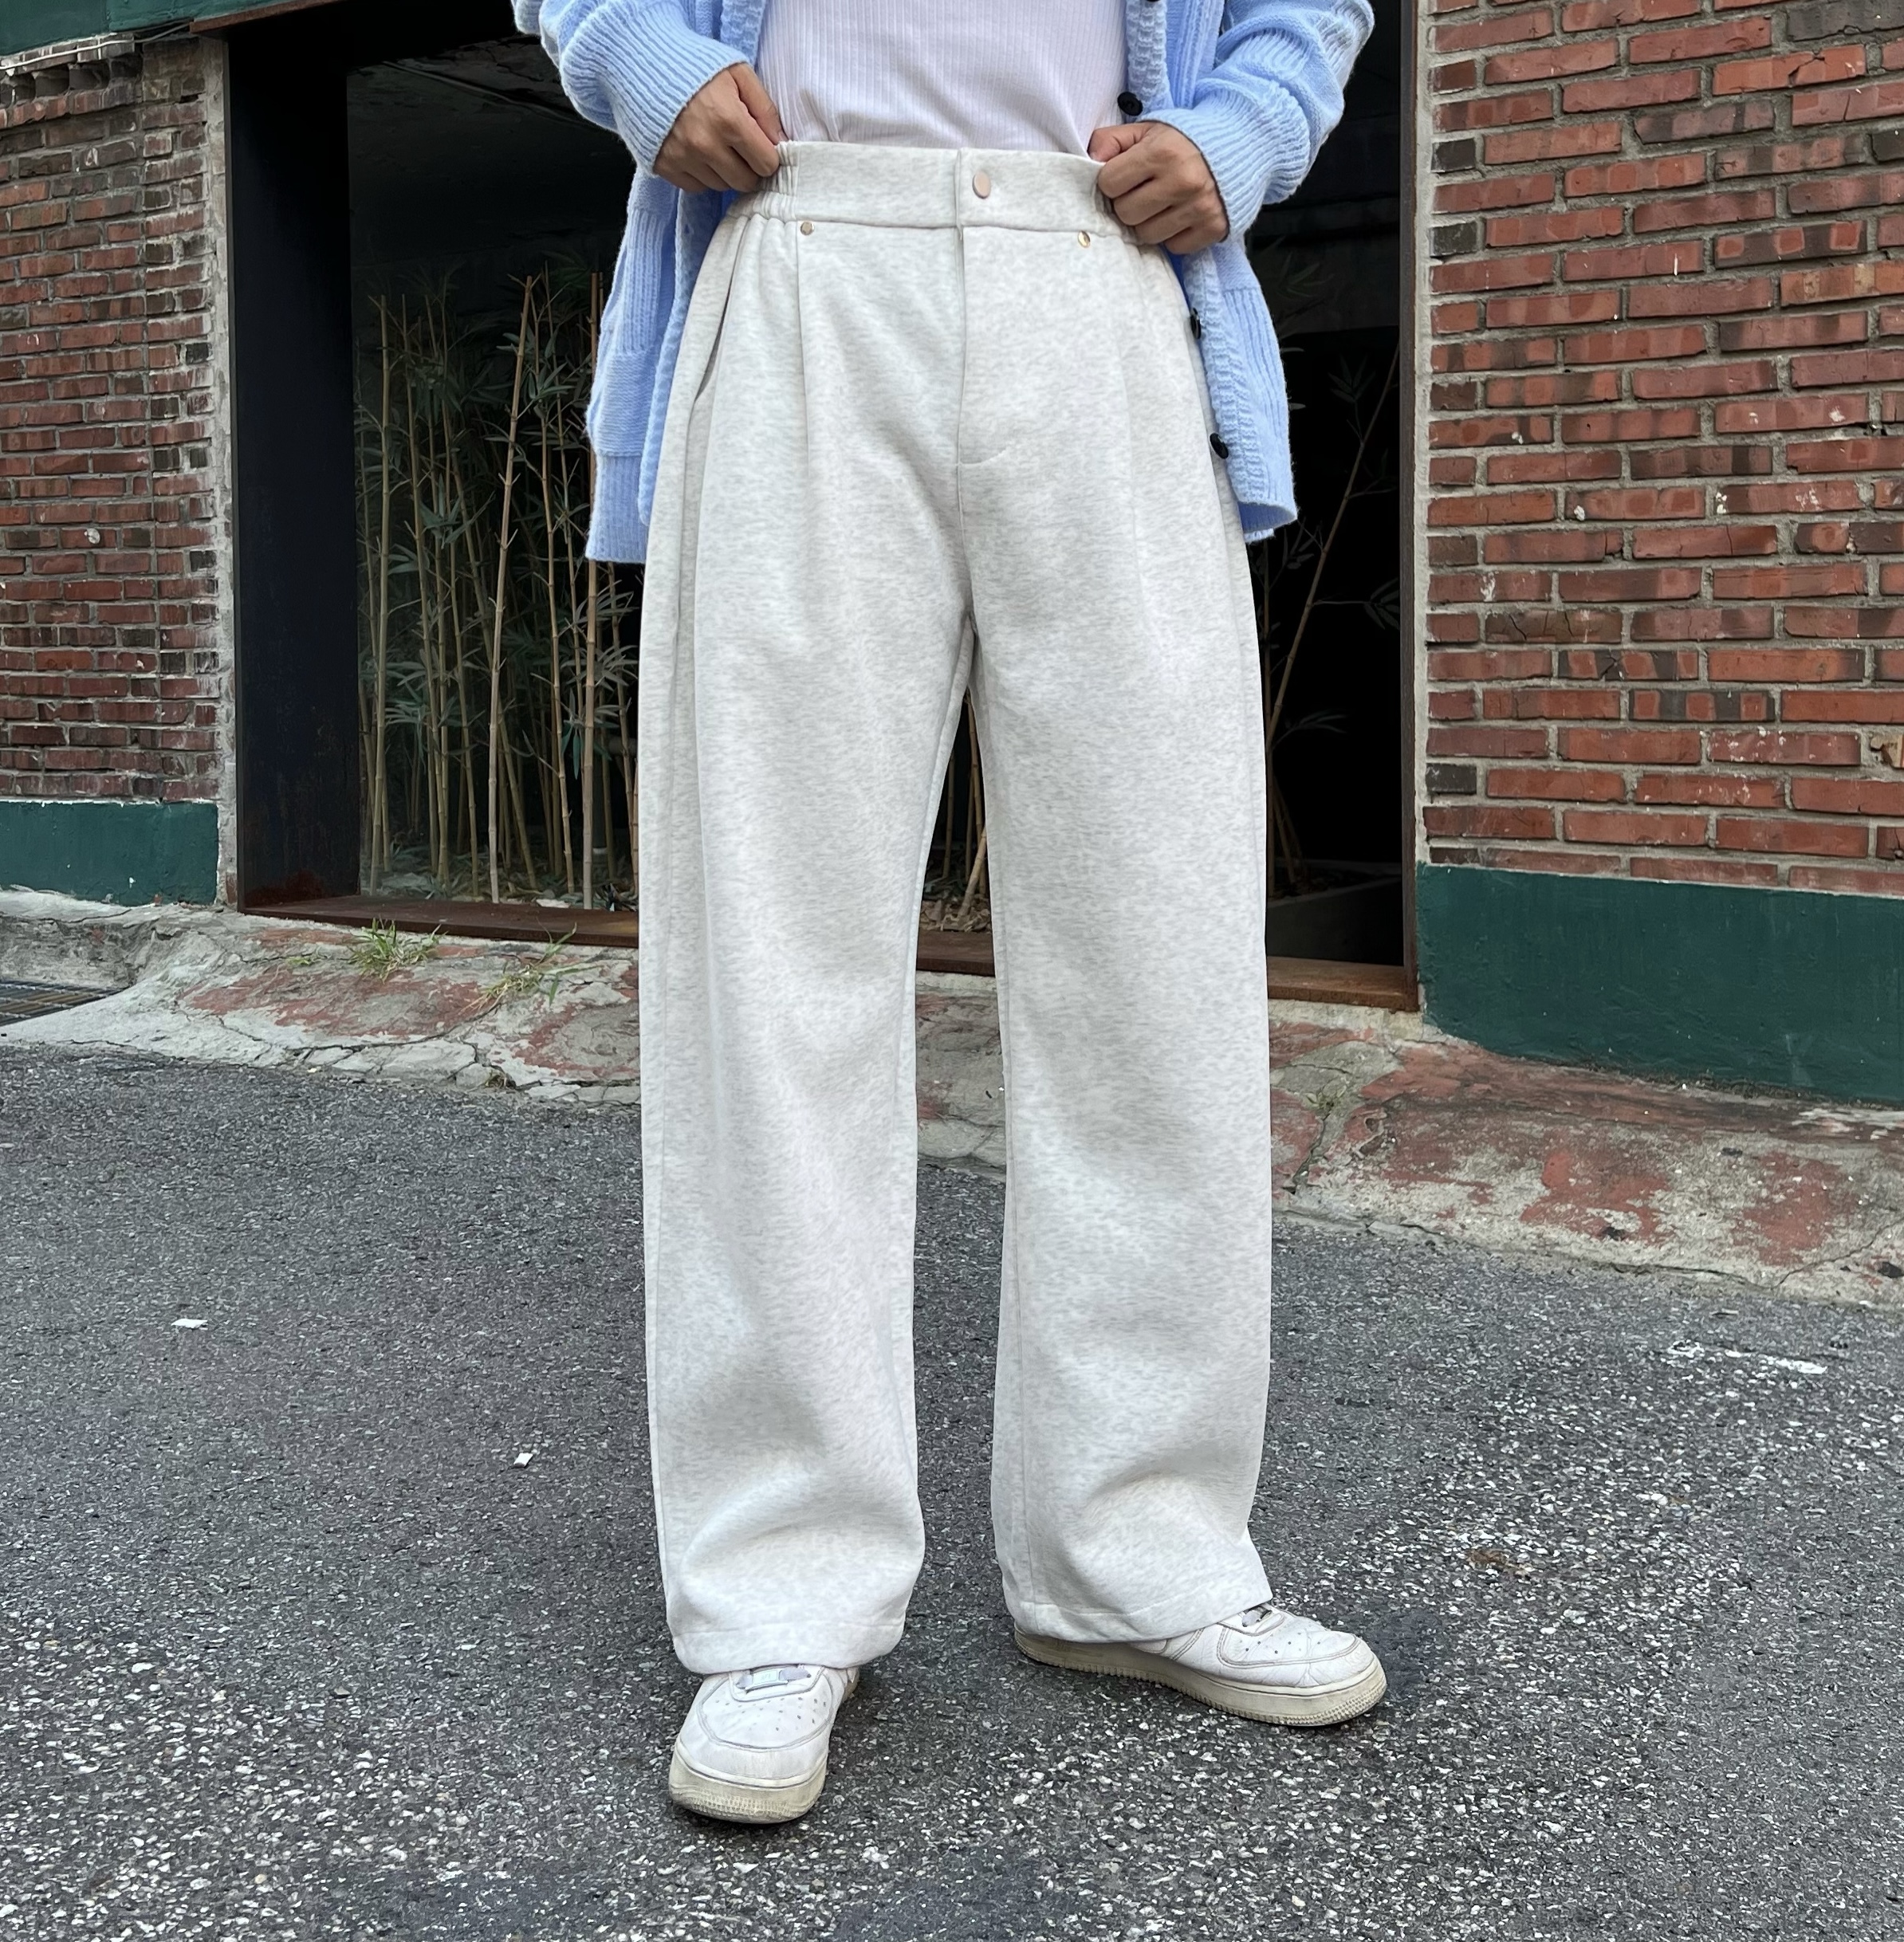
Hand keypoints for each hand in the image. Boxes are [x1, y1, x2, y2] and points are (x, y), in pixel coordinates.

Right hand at [654, 64, 784, 192]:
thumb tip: (781, 141)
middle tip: (741, 147)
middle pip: (746, 182)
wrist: (646, 63)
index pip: (766, 164)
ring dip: (725, 172)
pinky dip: (702, 175)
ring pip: (722, 186)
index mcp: (729, 121)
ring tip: (717, 145)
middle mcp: (707, 145)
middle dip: (749, 168)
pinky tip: (699, 152)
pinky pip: (697, 187)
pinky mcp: (666, 166)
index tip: (761, 145)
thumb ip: (765, 108)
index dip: (768, 156)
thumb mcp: (738, 73)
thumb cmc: (698, 67)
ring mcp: (684, 158)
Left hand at [1088, 122, 1227, 254]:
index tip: (1126, 176)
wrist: (1237, 146)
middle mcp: (1182, 181)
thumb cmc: (1183, 140)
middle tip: (1144, 192)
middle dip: (1129, 204)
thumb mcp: (1146, 130)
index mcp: (1162, 153)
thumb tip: (1087, 162)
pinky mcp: (1212, 228)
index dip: (1113, 181)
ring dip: (1148, 222)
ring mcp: (1199, 207)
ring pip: (1146, 235)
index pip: (1109, 184)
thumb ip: (1111, 141)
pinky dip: (1172, 235)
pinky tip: (1179, 215)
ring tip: (1162, 203)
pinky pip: (1173, 247)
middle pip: (1125, 214)